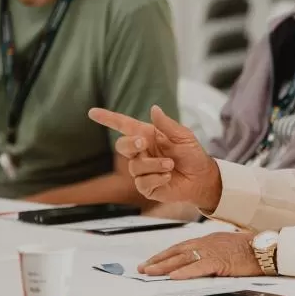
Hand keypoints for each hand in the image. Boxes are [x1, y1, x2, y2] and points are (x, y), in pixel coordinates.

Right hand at [89, 105, 222, 210]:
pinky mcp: (146, 187)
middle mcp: (142, 152)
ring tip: (171, 165)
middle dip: (130, 143)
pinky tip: (168, 176)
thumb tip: (154, 109)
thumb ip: (167, 124)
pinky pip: (142, 182)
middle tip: (143, 142)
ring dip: (154, 164)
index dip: (107, 118)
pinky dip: (157, 178)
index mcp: (148, 136)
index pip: (124, 126)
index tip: (92, 112)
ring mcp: (142, 170)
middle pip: (122, 146)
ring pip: (135, 166)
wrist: (202, 178)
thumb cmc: (193, 155)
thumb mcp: (183, 136)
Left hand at [139, 232, 261, 279]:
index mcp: (208, 240)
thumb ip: (214, 251)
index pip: (181, 247)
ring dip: (164, 266)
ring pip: (182, 259)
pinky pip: (198, 267)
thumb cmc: (251, 249)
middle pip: (176, 251)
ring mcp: (212, 251)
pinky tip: (173, 277)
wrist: (266, 247)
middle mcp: (206, 243)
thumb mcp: (228, 246)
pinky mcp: (219, 262)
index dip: (165, 254)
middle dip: (158, 260)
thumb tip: (204, 262)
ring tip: (149, 272)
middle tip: (142, 268)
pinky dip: (184, 272)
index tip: (152, 261)